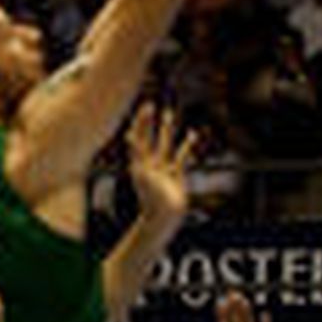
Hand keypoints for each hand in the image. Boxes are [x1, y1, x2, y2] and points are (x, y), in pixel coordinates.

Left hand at [127, 101, 195, 226]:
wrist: (162, 217)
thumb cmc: (151, 197)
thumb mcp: (142, 173)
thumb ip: (136, 153)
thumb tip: (129, 134)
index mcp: (140, 162)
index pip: (138, 137)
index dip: (140, 122)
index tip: (144, 107)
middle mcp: (150, 162)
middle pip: (149, 136)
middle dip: (149, 122)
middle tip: (150, 105)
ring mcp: (163, 167)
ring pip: (165, 143)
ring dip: (166, 129)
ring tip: (168, 113)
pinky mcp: (176, 174)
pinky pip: (181, 155)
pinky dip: (187, 144)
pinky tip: (192, 133)